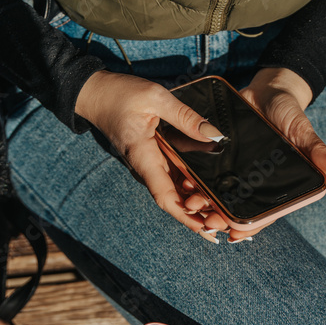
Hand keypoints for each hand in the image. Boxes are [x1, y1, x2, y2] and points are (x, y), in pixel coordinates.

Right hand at [75, 70, 224, 243]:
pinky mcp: (156, 159)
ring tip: (226, 211)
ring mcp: (151, 165)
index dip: (186, 216)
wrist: (97, 95)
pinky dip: (193, 187)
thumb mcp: (155, 98)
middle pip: (175, 200)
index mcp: (144, 158)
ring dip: (199, 202)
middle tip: (228, 222)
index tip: (206, 229)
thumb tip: (214, 134)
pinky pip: (176, 178)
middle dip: (199, 214)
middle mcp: (147, 168)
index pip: (165, 196)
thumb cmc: (120, 95)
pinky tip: (213, 190)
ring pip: (177, 192)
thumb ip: (185, 116)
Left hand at [198, 67, 325, 242]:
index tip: (235, 235)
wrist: (266, 88)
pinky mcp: (218, 158)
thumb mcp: (303, 130)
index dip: (250, 227)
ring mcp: (235, 171)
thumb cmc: (290, 111)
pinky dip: (195, 181)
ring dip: (204, 203)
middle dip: (221, 218)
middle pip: (236, 208)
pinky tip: (184, 185)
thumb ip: (319, 152)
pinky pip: (205, 174)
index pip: (263, 213)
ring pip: (217, 194)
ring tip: (191, 204)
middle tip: (208, 221)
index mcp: (276, 185)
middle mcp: (254, 183)